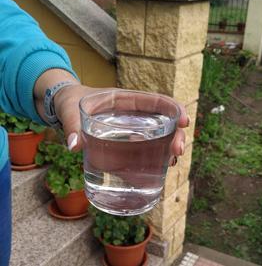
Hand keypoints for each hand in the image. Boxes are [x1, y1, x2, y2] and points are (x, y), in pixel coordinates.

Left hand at [54, 85, 189, 165]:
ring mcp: (129, 131)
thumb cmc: (69, 102)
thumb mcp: (69, 108)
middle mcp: (132, 115)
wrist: (64, 108)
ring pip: (157, 139)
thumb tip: (75, 146)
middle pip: (163, 123)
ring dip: (169, 150)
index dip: (174, 108)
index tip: (185, 121)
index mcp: (124, 100)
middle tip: (177, 151)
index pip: (156, 101)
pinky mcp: (123, 145)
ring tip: (172, 163)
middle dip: (175, 135)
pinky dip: (153, 162)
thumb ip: (71, 124)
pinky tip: (156, 174)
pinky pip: (143, 152)